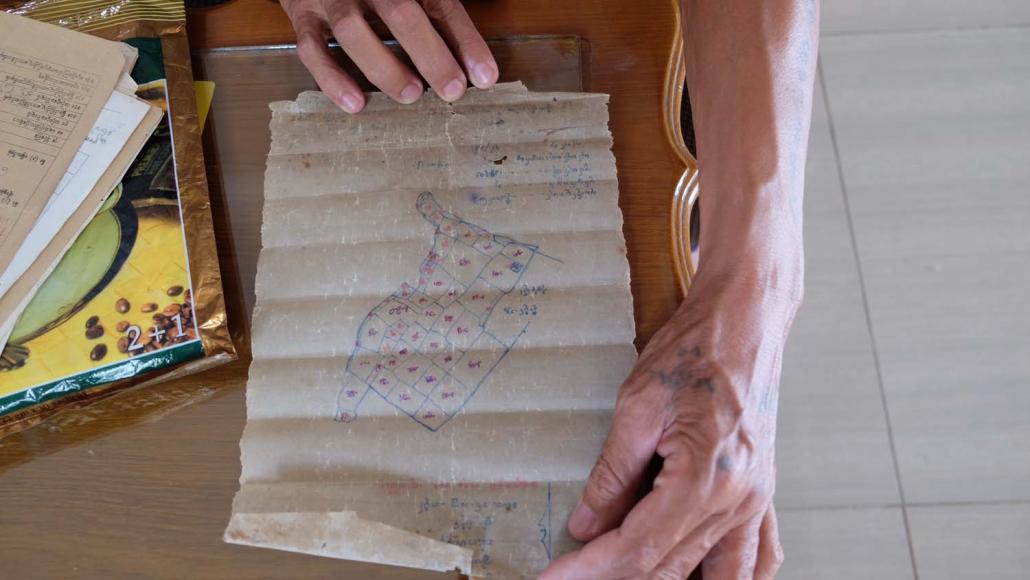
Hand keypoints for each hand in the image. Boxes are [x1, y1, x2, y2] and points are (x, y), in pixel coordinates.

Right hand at [280, 0, 497, 111]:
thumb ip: (441, 23)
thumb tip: (478, 72)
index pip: (440, 4)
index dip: (465, 40)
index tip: (485, 76)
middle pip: (399, 11)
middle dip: (429, 54)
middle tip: (451, 90)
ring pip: (352, 30)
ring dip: (384, 66)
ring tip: (411, 94)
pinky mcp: (302, 16)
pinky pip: (312, 49)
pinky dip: (333, 79)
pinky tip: (356, 104)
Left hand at [541, 280, 797, 578]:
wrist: (745, 321)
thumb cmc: (695, 351)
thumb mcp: (637, 407)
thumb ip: (612, 475)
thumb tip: (587, 524)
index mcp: (706, 480)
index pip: (637, 548)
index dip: (589, 569)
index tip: (555, 577)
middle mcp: (738, 501)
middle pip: (670, 569)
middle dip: (614, 577)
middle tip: (572, 575)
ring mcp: (757, 502)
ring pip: (718, 578)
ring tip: (624, 577)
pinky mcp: (761, 494)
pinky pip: (757, 557)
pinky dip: (726, 578)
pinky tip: (702, 579)